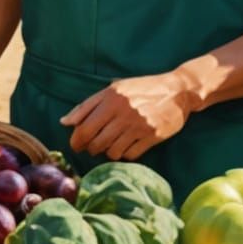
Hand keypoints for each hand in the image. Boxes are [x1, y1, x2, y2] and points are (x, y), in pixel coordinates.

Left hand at [62, 72, 196, 160]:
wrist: (177, 91)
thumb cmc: (141, 88)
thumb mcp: (113, 89)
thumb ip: (87, 105)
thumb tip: (65, 122)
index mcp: (110, 99)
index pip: (85, 127)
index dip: (76, 140)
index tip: (75, 145)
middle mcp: (123, 112)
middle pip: (96, 141)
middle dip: (90, 148)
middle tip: (91, 148)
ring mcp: (138, 126)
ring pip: (112, 151)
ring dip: (107, 152)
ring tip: (108, 146)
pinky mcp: (152, 137)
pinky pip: (130, 155)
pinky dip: (124, 154)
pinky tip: (125, 147)